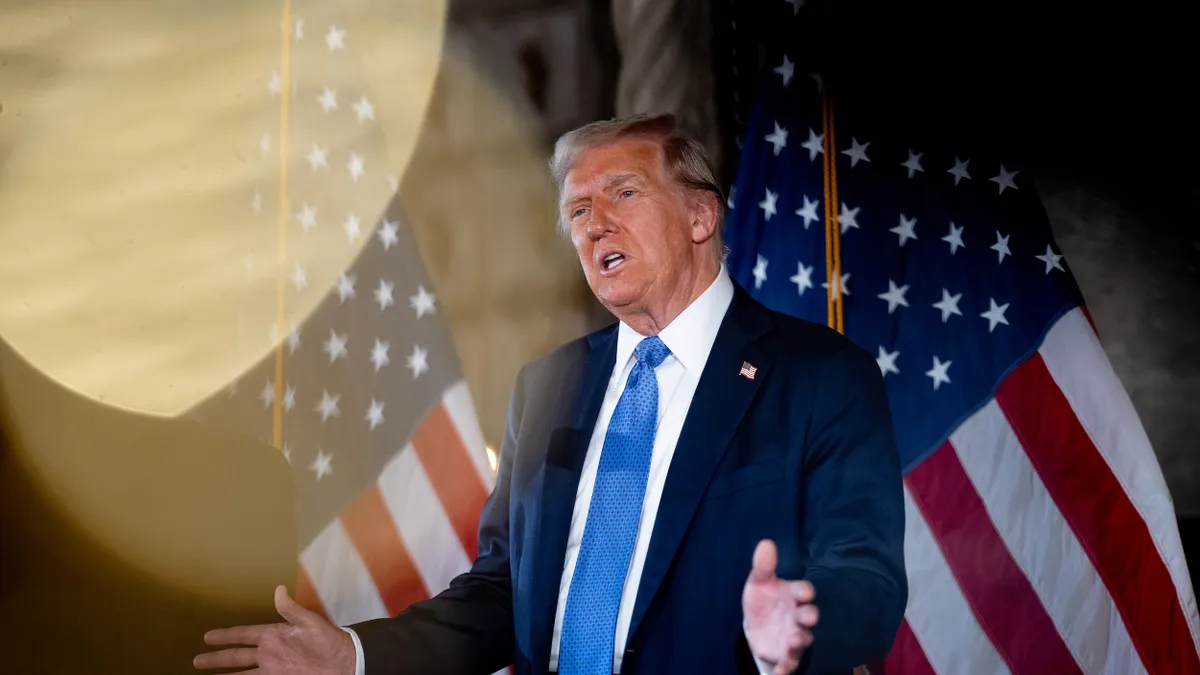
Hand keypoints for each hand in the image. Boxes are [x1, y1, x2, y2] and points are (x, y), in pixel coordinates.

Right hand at [194, 585, 356, 674]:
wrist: (343, 661)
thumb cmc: (329, 639)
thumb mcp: (310, 622)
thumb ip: (290, 609)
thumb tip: (278, 589)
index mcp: (274, 635)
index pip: (243, 634)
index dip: (226, 635)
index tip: (207, 636)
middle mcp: (269, 653)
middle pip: (236, 657)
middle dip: (217, 659)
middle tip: (196, 661)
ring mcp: (272, 669)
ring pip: (241, 674)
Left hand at [742, 539, 818, 674]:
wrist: (756, 625)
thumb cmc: (763, 599)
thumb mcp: (759, 582)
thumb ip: (764, 566)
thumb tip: (765, 543)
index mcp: (794, 596)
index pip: (804, 591)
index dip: (804, 591)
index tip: (802, 591)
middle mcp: (798, 617)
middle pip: (809, 617)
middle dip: (809, 616)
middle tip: (808, 616)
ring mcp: (794, 637)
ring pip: (802, 641)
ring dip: (799, 641)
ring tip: (793, 641)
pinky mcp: (785, 655)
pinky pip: (789, 664)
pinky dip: (785, 668)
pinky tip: (780, 671)